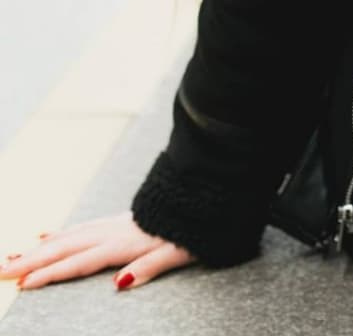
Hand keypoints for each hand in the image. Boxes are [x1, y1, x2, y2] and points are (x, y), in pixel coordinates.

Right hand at [0, 211, 197, 290]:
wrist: (202, 197)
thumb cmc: (192, 230)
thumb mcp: (178, 252)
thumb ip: (149, 267)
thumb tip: (118, 283)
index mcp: (124, 243)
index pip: (80, 262)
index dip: (51, 273)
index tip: (23, 284)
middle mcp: (112, 231)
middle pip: (65, 247)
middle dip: (31, 260)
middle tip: (1, 270)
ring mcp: (112, 223)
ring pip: (68, 235)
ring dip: (39, 247)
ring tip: (13, 256)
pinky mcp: (117, 220)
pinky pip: (81, 226)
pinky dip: (60, 232)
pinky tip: (45, 235)